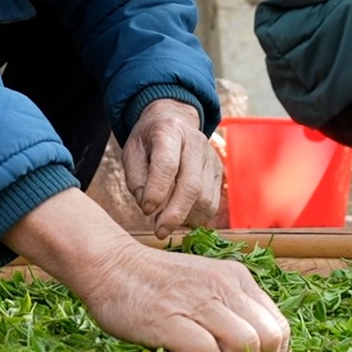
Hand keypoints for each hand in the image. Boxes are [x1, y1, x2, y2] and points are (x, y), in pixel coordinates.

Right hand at [78, 240, 290, 351]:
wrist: (111, 265)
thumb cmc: (156, 282)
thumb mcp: (204, 285)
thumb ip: (229, 310)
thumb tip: (253, 351)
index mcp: (236, 278)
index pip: (278, 324)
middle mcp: (223, 286)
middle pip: (268, 336)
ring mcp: (197, 301)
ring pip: (245, 344)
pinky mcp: (170, 320)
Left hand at [124, 99, 221, 238]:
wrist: (173, 121)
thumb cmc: (149, 141)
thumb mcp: (132, 152)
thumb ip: (136, 179)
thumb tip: (148, 206)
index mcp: (169, 131)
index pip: (167, 164)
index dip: (157, 191)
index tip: (146, 210)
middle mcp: (196, 142)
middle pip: (191, 185)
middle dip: (174, 214)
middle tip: (159, 231)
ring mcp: (211, 157)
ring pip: (205, 198)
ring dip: (186, 218)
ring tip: (166, 222)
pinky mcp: (219, 171)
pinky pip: (213, 203)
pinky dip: (197, 217)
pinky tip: (181, 217)